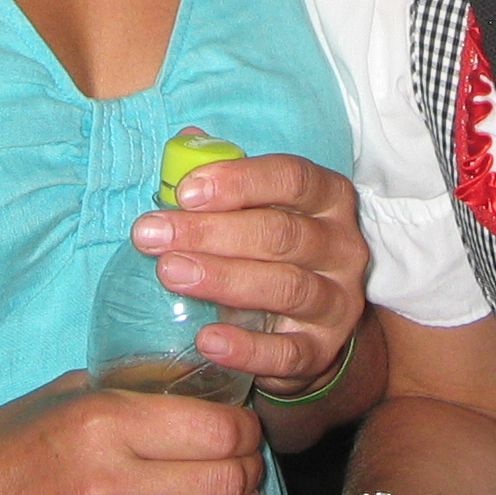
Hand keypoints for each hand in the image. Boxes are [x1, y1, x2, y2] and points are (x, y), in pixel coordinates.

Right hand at [0, 371, 262, 494]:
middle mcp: (108, 482)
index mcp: (103, 423)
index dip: (245, 426)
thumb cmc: (7, 442)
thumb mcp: (69, 394)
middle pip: (227, 484)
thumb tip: (196, 378)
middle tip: (246, 461)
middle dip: (250, 471)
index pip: (216, 430)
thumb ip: (134, 389)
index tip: (242, 423)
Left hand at [132, 151, 370, 393]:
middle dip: (211, 233)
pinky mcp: (323, 350)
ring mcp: (337, 302)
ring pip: (285, 288)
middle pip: (280, 234)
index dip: (239, 182)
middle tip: (153, 236)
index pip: (292, 178)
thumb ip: (227, 177)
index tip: (184, 192)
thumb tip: (185, 142)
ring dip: (222, 279)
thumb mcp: (261, 207)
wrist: (314, 321)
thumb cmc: (275, 248)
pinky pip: (287, 352)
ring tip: (169, 273)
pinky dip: (246, 347)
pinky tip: (207, 339)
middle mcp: (342, 247)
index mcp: (329, 198)